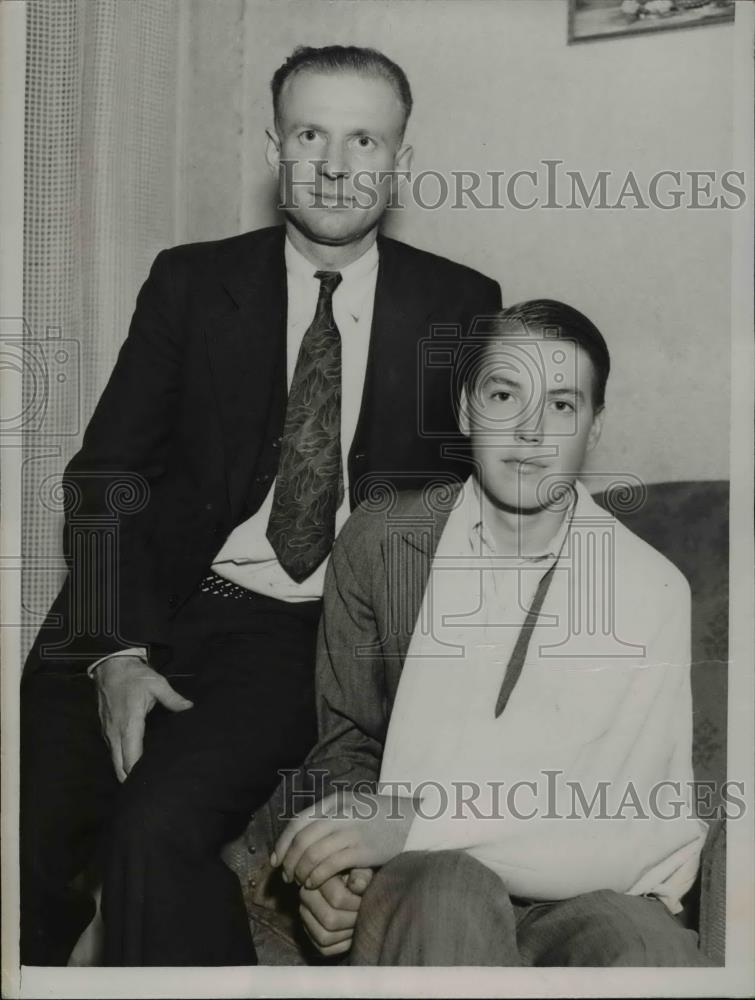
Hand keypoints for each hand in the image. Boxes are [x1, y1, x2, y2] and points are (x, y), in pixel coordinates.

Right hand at [94, 655, 192, 780]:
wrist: (110, 666)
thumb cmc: (134, 676)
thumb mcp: (157, 683)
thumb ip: (173, 698)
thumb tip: (190, 708)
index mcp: (129, 724)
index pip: (131, 758)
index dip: (139, 774)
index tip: (152, 784)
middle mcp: (116, 733)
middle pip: (120, 767)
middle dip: (132, 781)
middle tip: (149, 791)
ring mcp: (108, 733)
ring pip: (114, 762)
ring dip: (125, 772)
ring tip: (142, 784)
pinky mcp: (105, 730)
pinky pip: (113, 752)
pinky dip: (121, 762)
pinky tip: (132, 766)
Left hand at [271, 791, 415, 889]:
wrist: (417, 820)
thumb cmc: (383, 818)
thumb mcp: (354, 808)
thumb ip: (332, 817)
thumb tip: (302, 837)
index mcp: (336, 801)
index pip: (299, 821)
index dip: (283, 842)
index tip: (276, 860)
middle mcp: (341, 813)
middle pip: (302, 838)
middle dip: (289, 860)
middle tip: (286, 877)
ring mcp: (352, 830)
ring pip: (312, 853)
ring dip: (300, 871)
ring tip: (300, 883)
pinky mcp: (363, 849)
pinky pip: (329, 865)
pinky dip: (316, 877)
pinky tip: (314, 885)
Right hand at [299, 867, 373, 956]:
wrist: (348, 882)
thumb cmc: (357, 874)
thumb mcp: (361, 867)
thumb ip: (362, 874)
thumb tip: (359, 886)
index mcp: (317, 876)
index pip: (338, 898)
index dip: (356, 903)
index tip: (365, 899)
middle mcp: (305, 896)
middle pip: (330, 919)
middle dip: (352, 920)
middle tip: (363, 913)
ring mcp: (305, 916)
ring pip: (325, 936)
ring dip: (347, 933)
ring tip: (358, 922)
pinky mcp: (309, 933)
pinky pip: (324, 949)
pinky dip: (342, 945)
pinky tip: (351, 932)